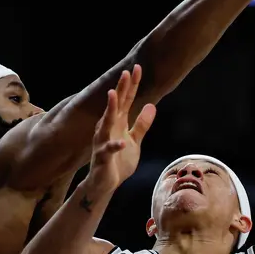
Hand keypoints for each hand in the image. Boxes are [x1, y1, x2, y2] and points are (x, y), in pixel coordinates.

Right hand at [85, 66, 155, 197]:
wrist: (105, 184)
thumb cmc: (118, 162)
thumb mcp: (135, 141)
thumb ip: (142, 124)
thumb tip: (152, 105)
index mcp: (118, 123)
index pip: (126, 101)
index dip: (131, 86)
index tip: (137, 68)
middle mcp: (108, 129)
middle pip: (116, 106)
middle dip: (120, 89)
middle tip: (126, 72)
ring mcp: (104, 142)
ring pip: (106, 123)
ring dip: (109, 109)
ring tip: (112, 95)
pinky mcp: (102, 158)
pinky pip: (108, 150)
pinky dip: (114, 146)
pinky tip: (120, 143)